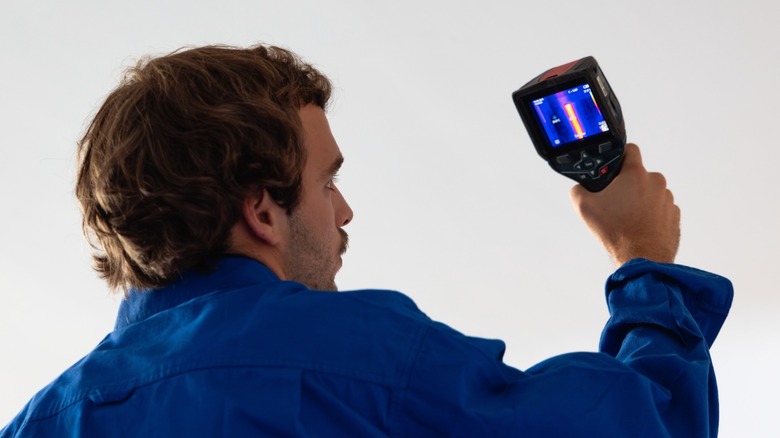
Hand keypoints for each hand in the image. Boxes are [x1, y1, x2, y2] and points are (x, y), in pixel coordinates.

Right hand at [570, 143, 679, 265]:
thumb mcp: (584, 207)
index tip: (613, 168)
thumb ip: (578, 190)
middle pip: (639, 175)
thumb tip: (580, 187)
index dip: (619, 156)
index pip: (630, 150)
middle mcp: (656, 182)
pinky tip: (639, 227)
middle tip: (615, 202)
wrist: (642, 257)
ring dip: (640, 200)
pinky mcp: (674, 215)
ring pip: (650, 193)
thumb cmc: (616, 231)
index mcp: (636, 174)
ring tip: (627, 218)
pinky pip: (660, 209)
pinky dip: (651, 215)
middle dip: (628, 185)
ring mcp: (668, 199)